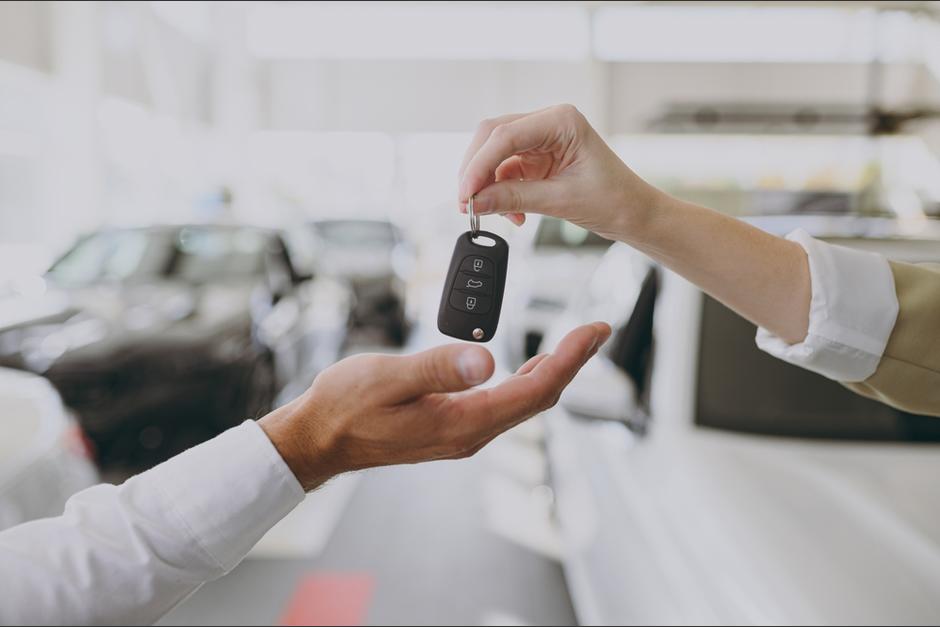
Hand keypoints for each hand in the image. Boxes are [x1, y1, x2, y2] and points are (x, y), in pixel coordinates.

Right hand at [260, 322, 610, 490]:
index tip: (594, 330)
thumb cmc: (346, 406)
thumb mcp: (386, 379)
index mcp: (461, 422)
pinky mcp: (453, 426)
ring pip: (523, 403)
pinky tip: (531, 366)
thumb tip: (487, 361)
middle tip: (596, 330)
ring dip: (553, 372)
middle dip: (572, 362)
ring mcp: (463, 433)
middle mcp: (470, 433)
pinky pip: (504, 405)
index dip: (570, 359)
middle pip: (537, 398)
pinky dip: (527, 381)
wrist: (320, 439)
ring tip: (575, 344)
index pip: (533, 391)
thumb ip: (436, 369)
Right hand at [458, 104, 663, 241]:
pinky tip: (512, 214)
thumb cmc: (614, 200)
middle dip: (476, 172)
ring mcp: (540, 140)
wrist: (634, 214)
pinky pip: (504, 171)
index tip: (466, 195)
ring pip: (494, 155)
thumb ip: (514, 198)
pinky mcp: (536, 158)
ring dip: (487, 185)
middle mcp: (547, 123)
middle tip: (467, 204)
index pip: (505, 135)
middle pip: (492, 138)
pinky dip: (500, 192)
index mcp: (561, 120)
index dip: (479, 166)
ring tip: (495, 213)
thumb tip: (475, 202)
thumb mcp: (560, 201)